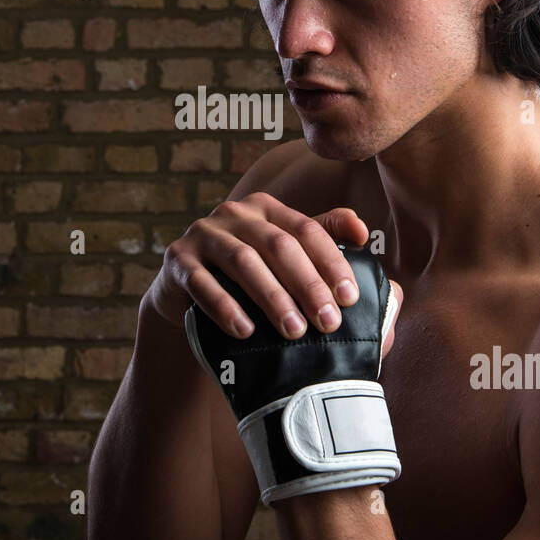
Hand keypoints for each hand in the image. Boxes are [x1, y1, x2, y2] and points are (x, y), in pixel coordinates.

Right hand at [145, 191, 399, 347]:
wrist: (185, 292)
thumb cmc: (245, 274)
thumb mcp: (282, 252)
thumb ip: (321, 237)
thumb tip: (362, 231)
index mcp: (266, 208)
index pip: (306, 229)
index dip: (331, 261)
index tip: (350, 298)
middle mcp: (234, 214)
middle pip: (278, 245)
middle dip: (307, 285)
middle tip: (329, 323)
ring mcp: (203, 234)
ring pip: (243, 261)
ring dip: (271, 298)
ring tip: (294, 330)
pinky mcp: (177, 260)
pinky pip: (201, 283)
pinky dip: (225, 307)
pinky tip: (245, 331)